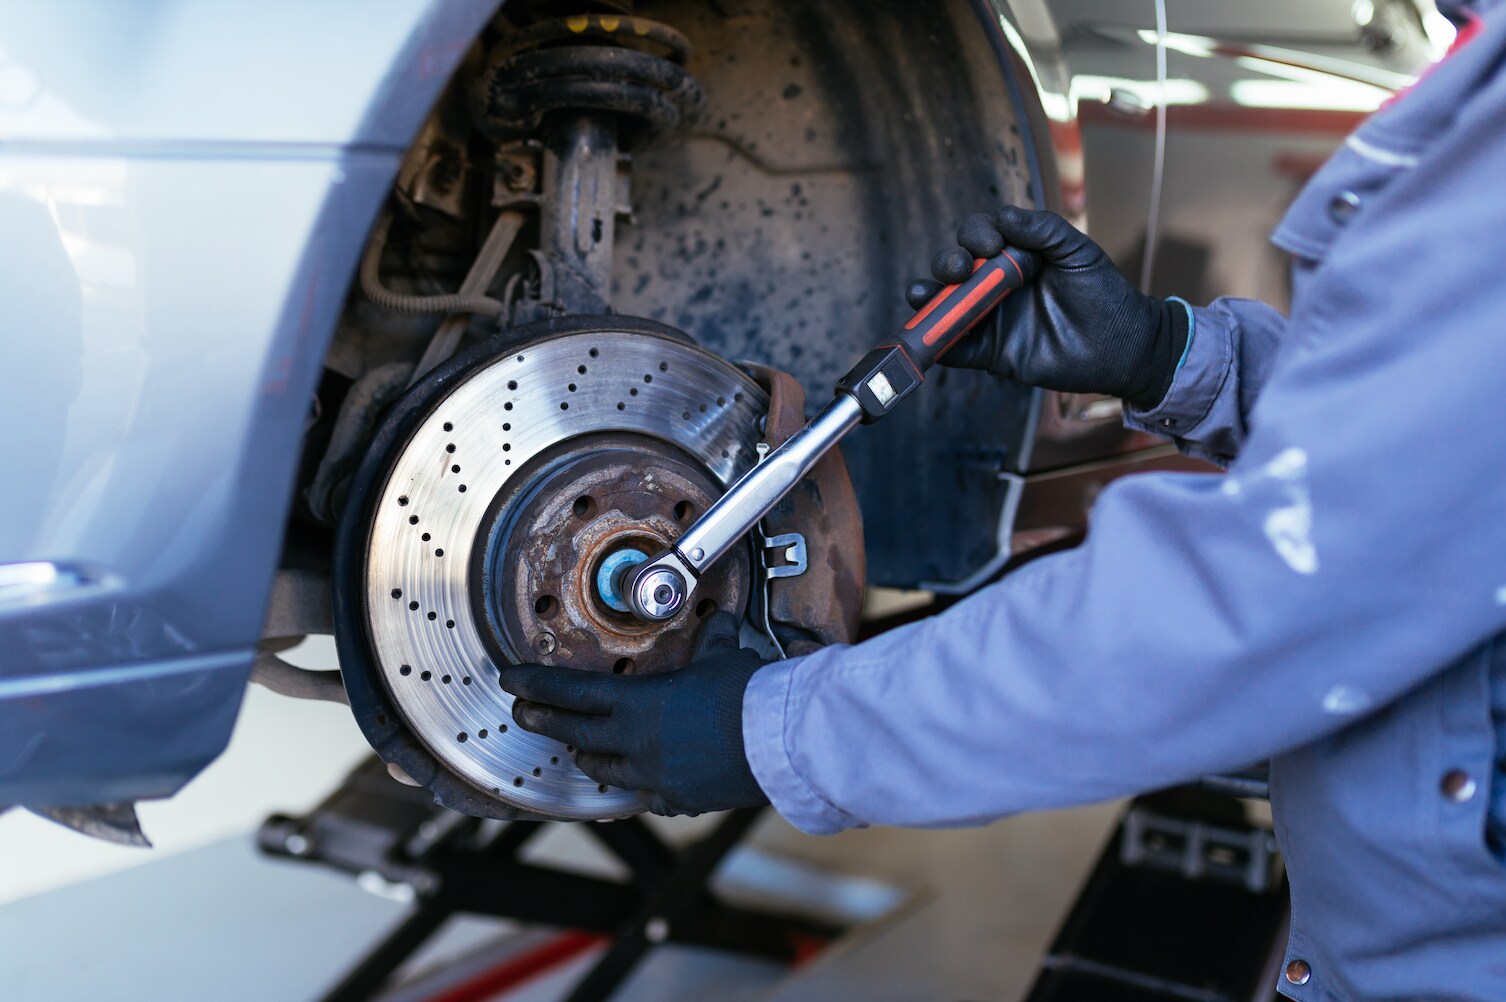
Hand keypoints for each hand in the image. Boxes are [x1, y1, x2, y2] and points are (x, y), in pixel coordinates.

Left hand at [498, 612, 770, 816]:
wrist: (779, 742)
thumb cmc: (748, 695)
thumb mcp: (723, 656)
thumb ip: (711, 641)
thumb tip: (719, 621)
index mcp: (637, 704)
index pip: (570, 693)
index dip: (535, 685)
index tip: (510, 680)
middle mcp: (634, 744)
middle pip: (573, 734)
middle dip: (543, 722)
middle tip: (522, 714)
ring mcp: (653, 776)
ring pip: (603, 771)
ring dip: (588, 756)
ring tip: (581, 748)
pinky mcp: (677, 799)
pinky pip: (645, 794)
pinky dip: (638, 784)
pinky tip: (642, 779)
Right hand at [907, 206, 1188, 409]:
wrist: (1120, 345)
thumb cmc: (1103, 293)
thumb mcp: (1077, 251)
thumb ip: (1043, 229)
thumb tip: (1004, 217)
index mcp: (1015, 256)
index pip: (979, 236)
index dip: (976, 235)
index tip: (993, 245)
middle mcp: (995, 285)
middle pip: (954, 268)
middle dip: (947, 262)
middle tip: (960, 269)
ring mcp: (990, 319)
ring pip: (945, 306)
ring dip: (928, 298)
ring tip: (924, 295)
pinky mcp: (991, 353)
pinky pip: (957, 349)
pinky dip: (940, 344)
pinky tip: (933, 336)